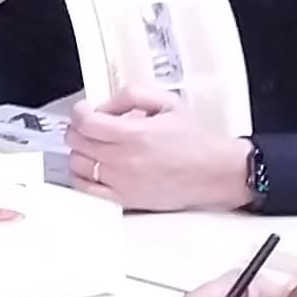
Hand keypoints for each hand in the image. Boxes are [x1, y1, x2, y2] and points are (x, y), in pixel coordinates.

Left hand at [67, 90, 252, 210]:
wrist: (219, 173)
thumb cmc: (196, 139)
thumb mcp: (167, 102)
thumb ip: (131, 96)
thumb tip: (103, 106)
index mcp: (135, 134)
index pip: (85, 122)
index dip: (79, 112)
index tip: (85, 110)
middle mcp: (125, 160)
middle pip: (77, 142)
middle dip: (79, 129)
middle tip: (90, 125)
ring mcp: (123, 183)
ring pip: (78, 165)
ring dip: (80, 151)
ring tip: (94, 145)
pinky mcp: (126, 201)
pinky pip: (87, 191)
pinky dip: (82, 177)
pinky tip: (92, 168)